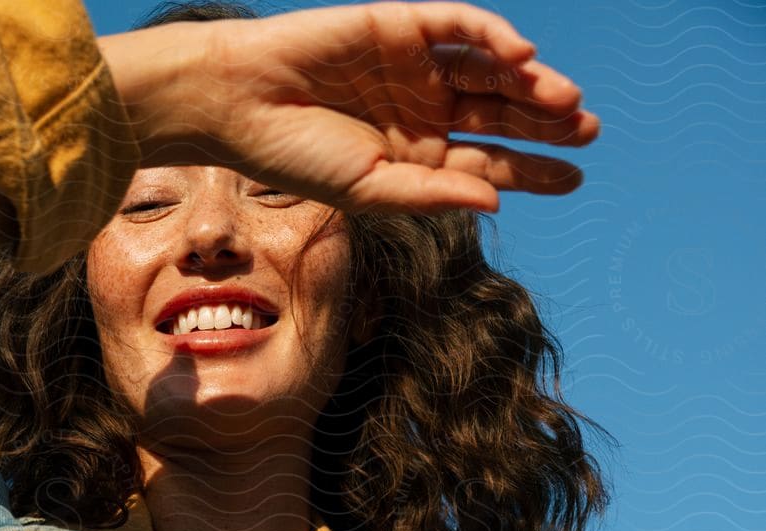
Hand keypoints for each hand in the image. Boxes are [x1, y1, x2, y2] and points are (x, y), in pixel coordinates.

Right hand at [100, 1, 598, 215]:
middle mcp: (424, 111)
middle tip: (588, 131)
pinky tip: (522, 59)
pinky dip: (493, 38)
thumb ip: (430, 196)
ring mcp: (416, 66)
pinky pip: (460, 27)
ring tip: (567, 102)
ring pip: (490, 72)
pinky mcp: (403, 24)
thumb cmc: (295, 157)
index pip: (489, 165)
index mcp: (417, 157)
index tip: (575, 178)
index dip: (533, 171)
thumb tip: (494, 204)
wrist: (242, 104)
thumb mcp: (369, 190)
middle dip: (544, 124)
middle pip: (499, 116)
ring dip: (530, 85)